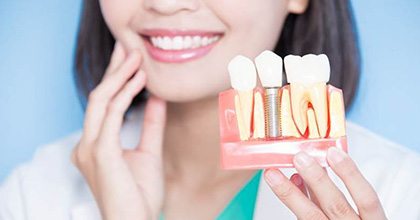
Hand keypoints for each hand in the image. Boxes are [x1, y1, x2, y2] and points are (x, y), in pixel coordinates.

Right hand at [71, 42, 165, 219]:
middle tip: (128, 47)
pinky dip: (125, 93)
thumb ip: (151, 125)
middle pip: (98, 96)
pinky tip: (140, 80)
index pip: (102, 104)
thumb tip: (156, 98)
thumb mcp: (149, 152)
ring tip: (137, 57)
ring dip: (120, 76)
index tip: (129, 60)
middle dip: (114, 69)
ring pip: (101, 99)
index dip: (115, 79)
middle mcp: (86, 143)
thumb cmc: (140, 195)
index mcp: (94, 145)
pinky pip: (111, 114)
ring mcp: (90, 147)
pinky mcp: (100, 152)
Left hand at [264, 147, 386, 219]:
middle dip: (316, 180)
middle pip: (336, 205)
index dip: (350, 174)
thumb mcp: (357, 214)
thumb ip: (336, 194)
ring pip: (311, 216)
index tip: (333, 152)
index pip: (366, 198)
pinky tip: (286, 188)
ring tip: (274, 174)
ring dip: (291, 193)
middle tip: (299, 158)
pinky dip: (293, 203)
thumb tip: (317, 166)